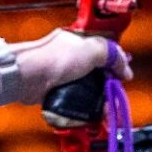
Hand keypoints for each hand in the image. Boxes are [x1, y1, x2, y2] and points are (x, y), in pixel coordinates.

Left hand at [9, 29, 133, 105]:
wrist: (27, 77)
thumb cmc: (51, 58)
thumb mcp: (91, 49)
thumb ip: (112, 55)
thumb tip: (125, 68)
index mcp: (80, 40)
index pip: (106, 49)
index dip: (117, 62)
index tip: (124, 76)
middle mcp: (73, 55)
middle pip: (99, 71)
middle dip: (109, 85)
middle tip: (114, 96)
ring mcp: (64, 73)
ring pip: (89, 87)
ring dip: (98, 99)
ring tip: (104, 109)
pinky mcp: (57, 89)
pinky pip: (76, 99)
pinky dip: (84, 106)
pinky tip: (90, 111)